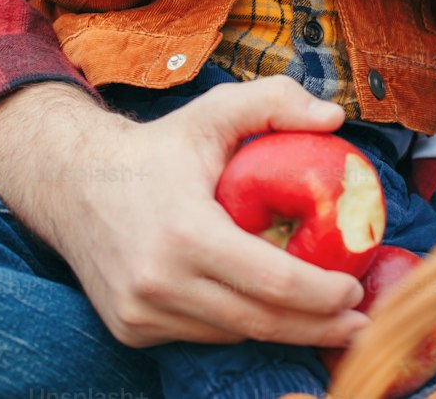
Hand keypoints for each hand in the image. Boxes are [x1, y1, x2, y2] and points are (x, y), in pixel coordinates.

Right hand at [0, 79, 370, 349]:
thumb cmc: (158, 148)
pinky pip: (202, 334)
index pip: (271, 281)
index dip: (321, 294)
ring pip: (232, 334)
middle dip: (317, 326)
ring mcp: (141, 312)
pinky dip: (240, 325)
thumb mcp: (215, 111)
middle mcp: (158, 282)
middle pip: (258, 321)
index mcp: (185, 232)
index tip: (356, 287)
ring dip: (283, 330)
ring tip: (330, 323)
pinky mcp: (131, 328)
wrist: (74, 182)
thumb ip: (275, 101)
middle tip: (361, 322)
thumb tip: (334, 119)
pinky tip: (270, 313)